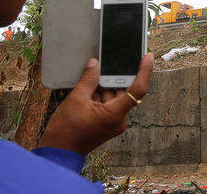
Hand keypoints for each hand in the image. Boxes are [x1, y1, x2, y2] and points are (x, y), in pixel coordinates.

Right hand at [37, 54, 153, 155]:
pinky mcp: (107, 122)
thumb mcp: (76, 99)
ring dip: (104, 85)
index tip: (148, 56)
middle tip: (107, 60)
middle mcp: (119, 119)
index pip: (137, 90)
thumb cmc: (66, 130)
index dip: (145, 71)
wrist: (59, 151)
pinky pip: (108, 103)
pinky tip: (89, 86)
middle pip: (124, 91)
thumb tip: (95, 64)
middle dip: (114, 77)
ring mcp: (113, 122)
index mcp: (115, 114)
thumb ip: (88, 79)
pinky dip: (100, 93)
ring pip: (115, 96)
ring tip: (91, 74)